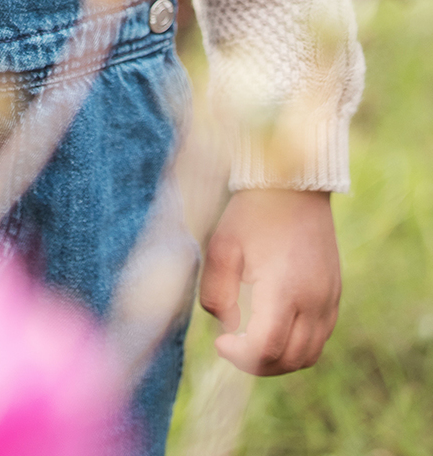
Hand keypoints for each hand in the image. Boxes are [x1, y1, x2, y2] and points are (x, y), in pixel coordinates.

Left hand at [199, 189, 340, 374]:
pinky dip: (297, 346)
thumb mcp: (222, 245)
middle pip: (290, 360)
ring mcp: (329, 300)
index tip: (221, 342)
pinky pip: (320, 338)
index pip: (267, 348)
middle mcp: (314, 301)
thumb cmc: (254, 213)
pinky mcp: (335, 295)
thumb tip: (228, 326)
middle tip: (233, 346)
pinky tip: (275, 328)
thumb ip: (217, 292)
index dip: (240, 356)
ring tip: (252, 342)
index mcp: (285, 289)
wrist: (294, 187)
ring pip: (309, 355)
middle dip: (257, 364)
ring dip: (280, 360)